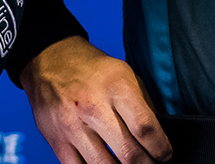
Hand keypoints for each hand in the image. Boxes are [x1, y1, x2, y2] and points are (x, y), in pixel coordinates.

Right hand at [16, 38, 171, 163]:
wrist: (49, 60)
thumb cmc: (92, 69)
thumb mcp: (125, 74)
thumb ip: (143, 106)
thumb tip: (157, 139)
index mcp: (116, 87)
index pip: (146, 129)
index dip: (161, 149)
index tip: (165, 154)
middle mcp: (93, 107)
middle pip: (129, 154)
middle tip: (152, 163)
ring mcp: (72, 127)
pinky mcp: (56, 141)